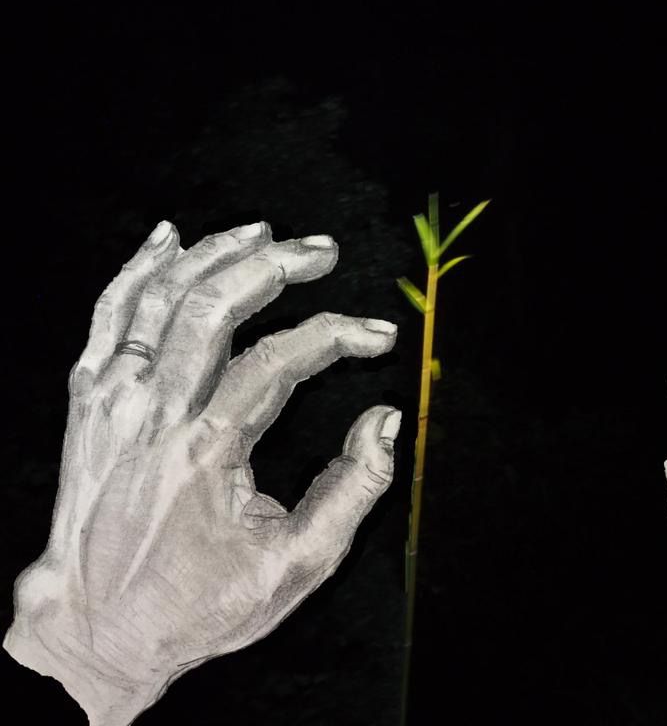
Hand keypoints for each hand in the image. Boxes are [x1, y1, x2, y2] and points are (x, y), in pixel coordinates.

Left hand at [4, 221, 400, 724]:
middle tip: (322, 251)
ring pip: (161, 297)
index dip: (338, 336)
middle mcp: (154, 413)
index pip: (280, 360)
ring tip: (263, 232)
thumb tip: (384, 420)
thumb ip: (351, 491)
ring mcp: (113, 400)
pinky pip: (110, 314)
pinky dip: (137, 268)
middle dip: (276, 265)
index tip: (378, 336)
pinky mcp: (89, 401)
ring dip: (215, 253)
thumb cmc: (196, 602)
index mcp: (207, 451)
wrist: (94, 627)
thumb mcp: (294, 567)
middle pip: (214, 307)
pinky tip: (168, 237)